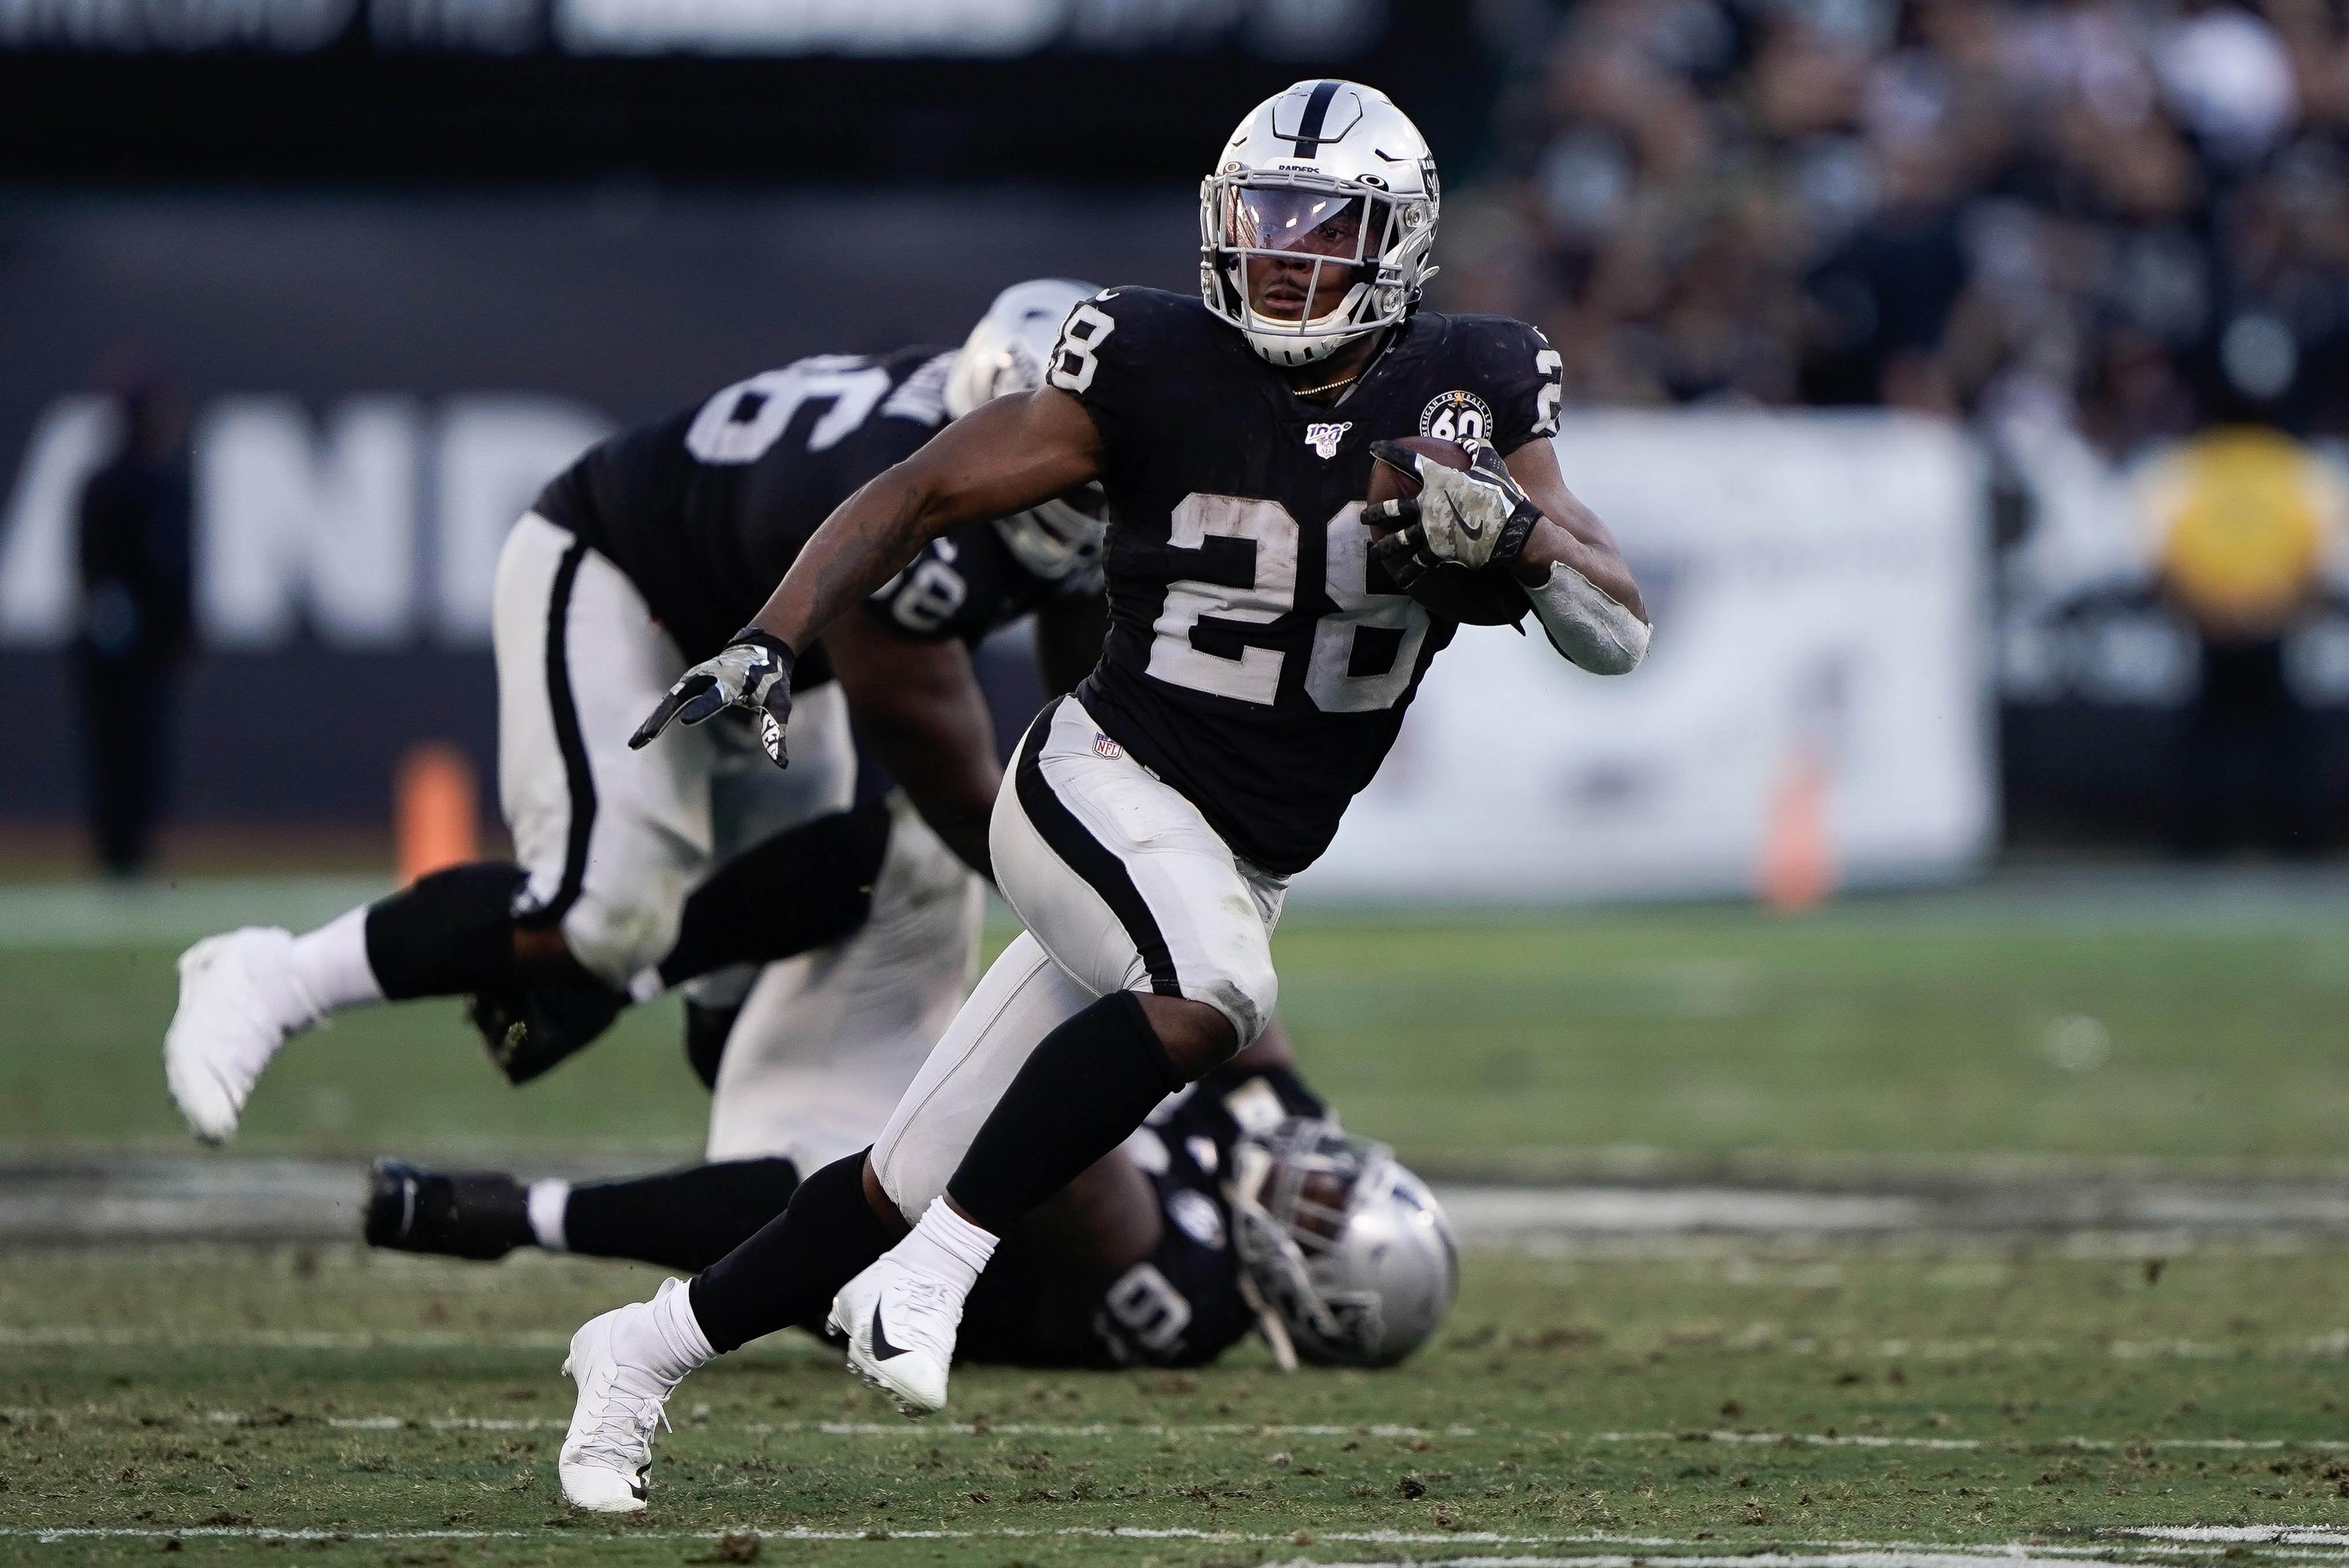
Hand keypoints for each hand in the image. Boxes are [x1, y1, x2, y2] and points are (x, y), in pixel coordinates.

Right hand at [629, 627, 796, 767]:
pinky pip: (668, 704)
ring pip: (668, 702)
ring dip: (651, 721)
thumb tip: (782, 764)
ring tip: (635, 743)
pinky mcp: (687, 686)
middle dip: (663, 716)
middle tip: (648, 735)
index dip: (701, 708)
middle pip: (680, 698)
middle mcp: (707, 678)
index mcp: (731, 682)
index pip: (715, 697)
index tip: (686, 721)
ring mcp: (694, 680)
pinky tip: (641, 737)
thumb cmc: (770, 681)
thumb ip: (776, 732)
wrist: (759, 652)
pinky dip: (654, 719)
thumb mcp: (778, 704)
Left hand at [1364, 439, 1542, 588]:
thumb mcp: (1491, 462)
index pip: (1407, 461)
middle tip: (1364, 516)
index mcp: (1437, 479)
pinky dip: (1409, 572)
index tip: (1374, 448)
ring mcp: (1428, 529)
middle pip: (1392, 508)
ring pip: (1398, 539)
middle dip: (1375, 512)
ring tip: (1375, 551)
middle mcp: (1426, 504)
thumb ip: (1476, 447)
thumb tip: (1465, 440)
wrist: (1512, 530)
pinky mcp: (1437, 551)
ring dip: (1384, 546)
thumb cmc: (1502, 493)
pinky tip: (1402, 579)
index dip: (1389, 453)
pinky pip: (1418, 563)